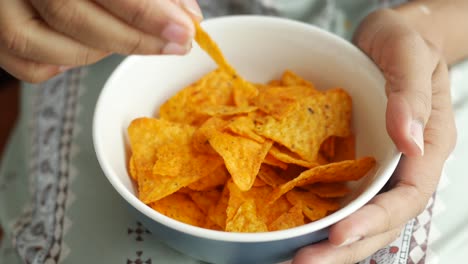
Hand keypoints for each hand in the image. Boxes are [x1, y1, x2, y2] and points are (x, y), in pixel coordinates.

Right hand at [0, 0, 201, 82]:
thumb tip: (187, 15)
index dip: (146, 12)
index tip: (185, 29)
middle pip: (72, 17)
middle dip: (134, 39)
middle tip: (175, 44)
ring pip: (40, 45)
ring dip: (97, 52)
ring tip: (127, 40)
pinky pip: (25, 65)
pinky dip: (61, 65)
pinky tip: (84, 50)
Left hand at [293, 8, 455, 263]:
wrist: (385, 37)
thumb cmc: (405, 40)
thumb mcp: (410, 54)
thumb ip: (411, 95)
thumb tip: (410, 139)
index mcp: (428, 146)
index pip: (407, 197)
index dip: (375, 220)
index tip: (339, 232)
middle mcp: (403, 166)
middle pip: (382, 221)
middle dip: (345, 247)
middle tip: (305, 262)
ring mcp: (378, 168)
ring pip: (360, 216)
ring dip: (330, 243)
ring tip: (294, 259)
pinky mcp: (354, 162)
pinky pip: (340, 196)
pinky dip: (320, 217)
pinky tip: (295, 228)